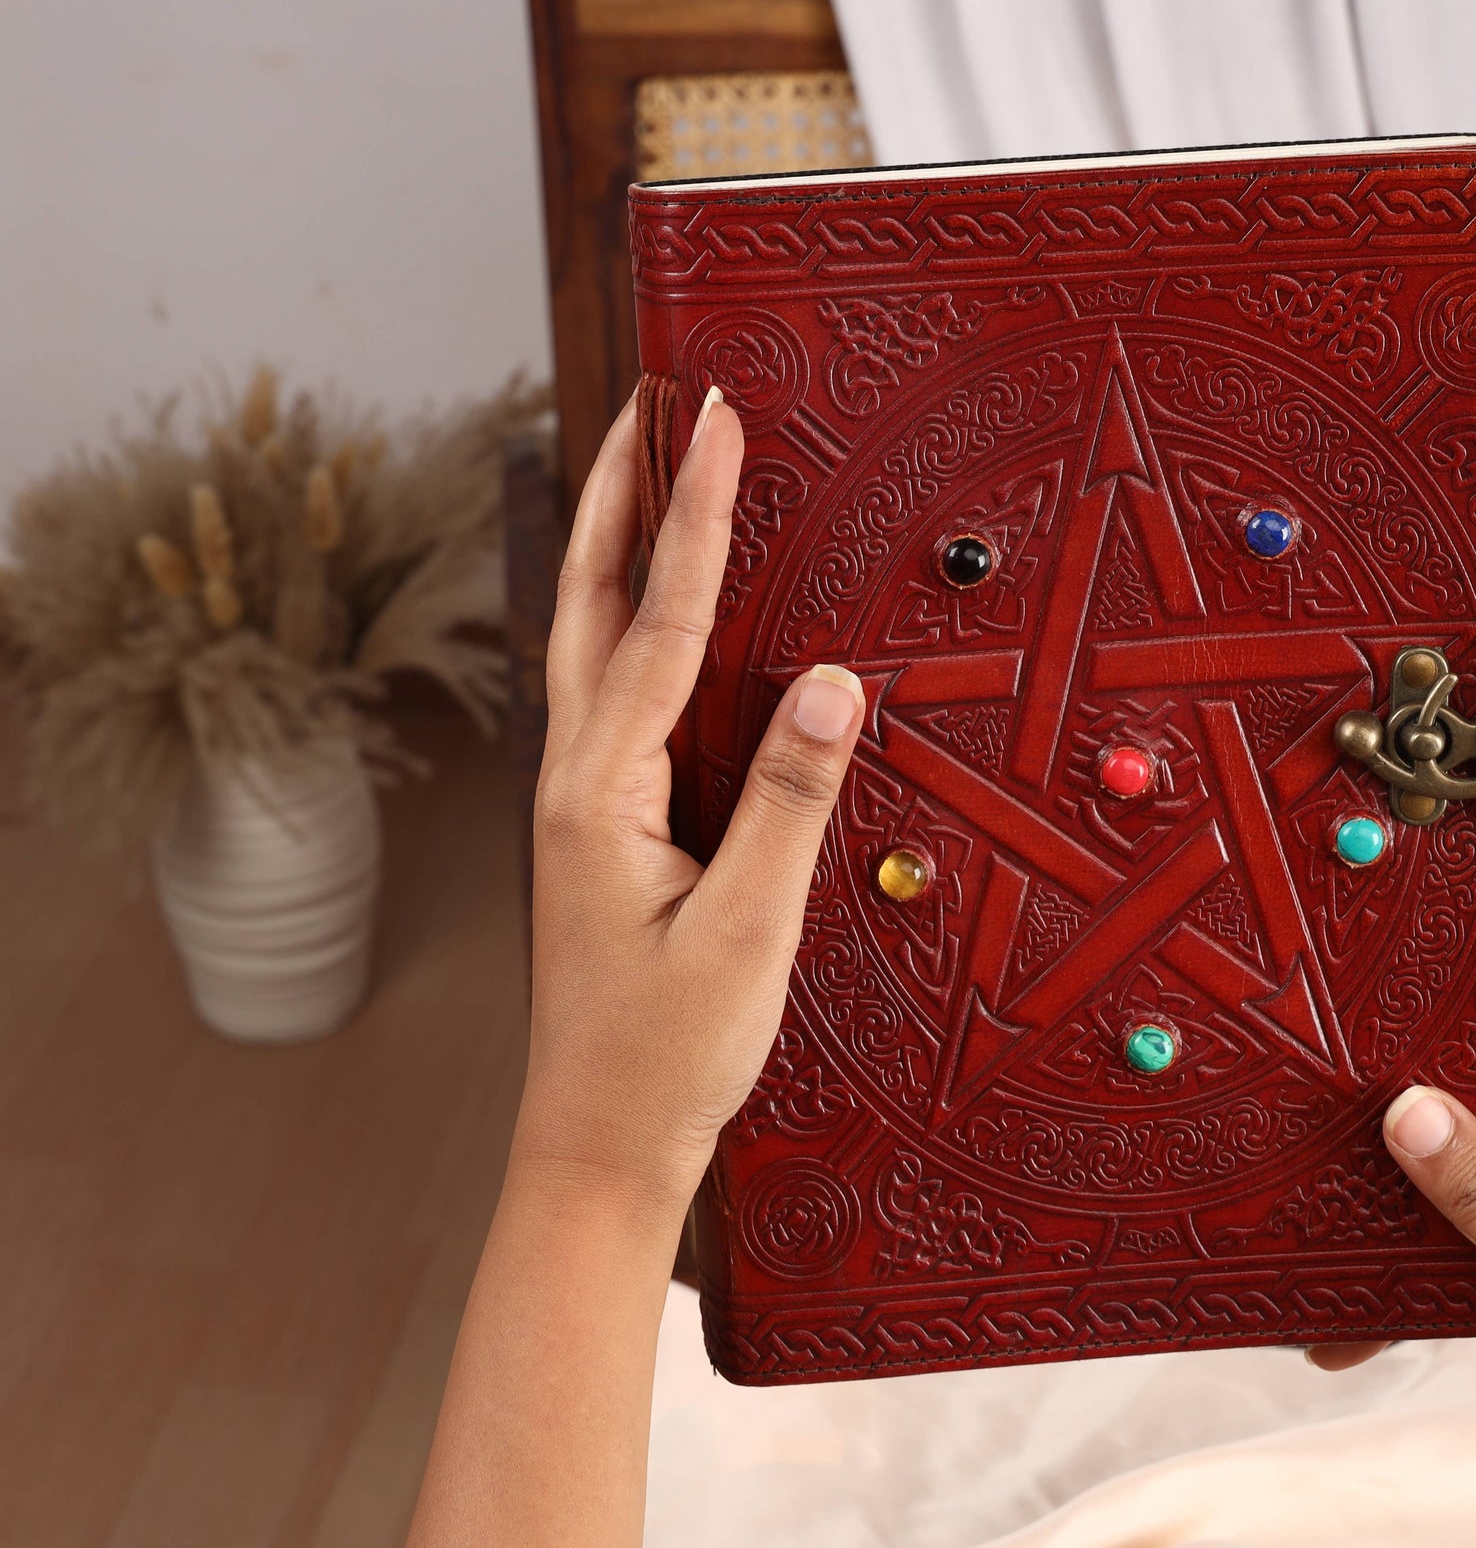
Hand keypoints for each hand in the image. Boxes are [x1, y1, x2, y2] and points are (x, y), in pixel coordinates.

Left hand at [515, 387, 864, 1205]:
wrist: (599, 1149)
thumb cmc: (665, 1055)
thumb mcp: (746, 933)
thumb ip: (788, 801)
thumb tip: (829, 680)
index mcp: (600, 789)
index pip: (658, 620)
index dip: (692, 514)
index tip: (715, 419)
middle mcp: (574, 777)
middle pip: (590, 600)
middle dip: (619, 490)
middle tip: (650, 398)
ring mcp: (580, 800)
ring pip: (591, 640)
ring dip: (616, 544)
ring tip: (647, 467)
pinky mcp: (601, 824)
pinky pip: (613, 690)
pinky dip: (631, 618)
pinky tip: (655, 612)